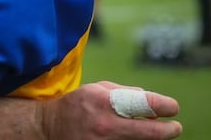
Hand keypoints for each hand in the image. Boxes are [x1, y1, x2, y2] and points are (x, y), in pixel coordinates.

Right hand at [41, 81, 181, 138]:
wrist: (48, 128)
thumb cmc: (77, 105)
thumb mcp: (97, 90)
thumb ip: (127, 94)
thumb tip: (155, 109)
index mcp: (102, 101)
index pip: (145, 104)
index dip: (165, 106)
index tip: (172, 108)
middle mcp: (105, 124)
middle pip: (152, 133)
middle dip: (170, 130)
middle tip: (174, 127)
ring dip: (151, 137)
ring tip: (148, 131)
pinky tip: (133, 138)